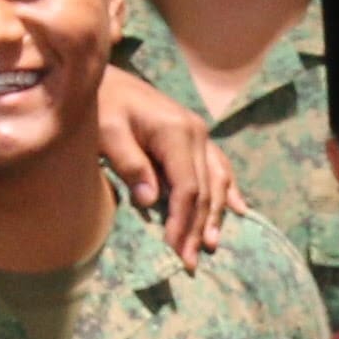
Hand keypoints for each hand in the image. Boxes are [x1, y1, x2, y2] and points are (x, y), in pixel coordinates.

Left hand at [93, 67, 240, 259]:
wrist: (104, 76)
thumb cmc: (101, 104)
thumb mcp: (106, 132)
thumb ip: (130, 164)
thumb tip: (151, 201)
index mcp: (176, 132)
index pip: (187, 188)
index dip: (183, 222)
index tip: (174, 249)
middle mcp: (196, 133)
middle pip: (204, 190)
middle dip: (198, 228)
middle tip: (191, 262)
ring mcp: (199, 133)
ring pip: (215, 181)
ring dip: (215, 215)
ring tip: (213, 245)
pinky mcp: (195, 135)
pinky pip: (218, 166)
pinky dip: (227, 190)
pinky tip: (238, 209)